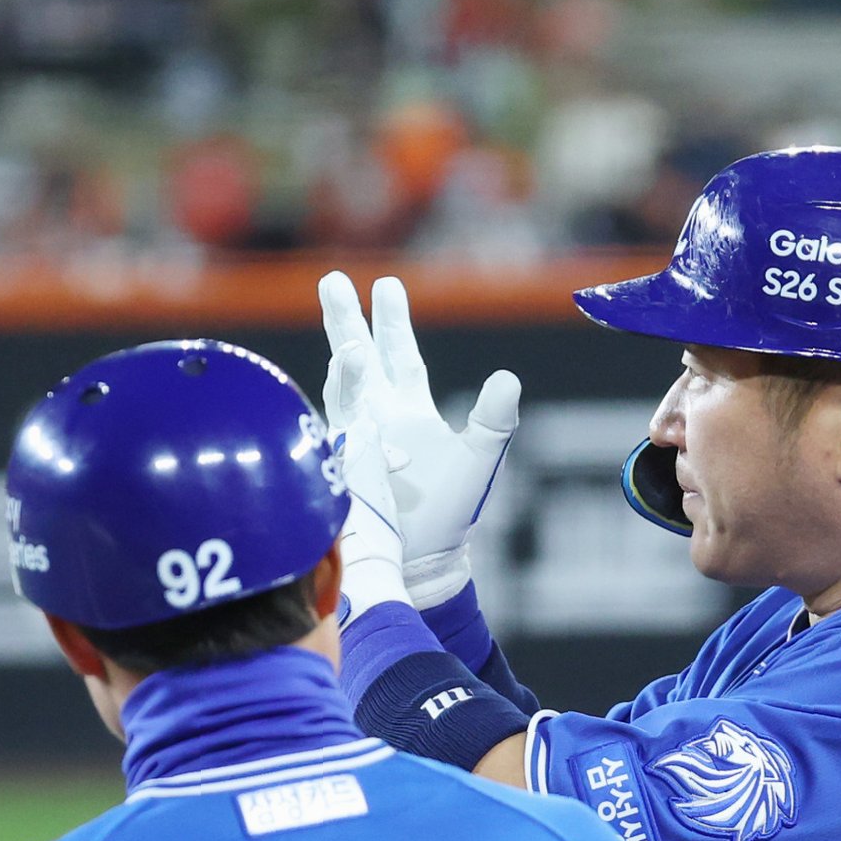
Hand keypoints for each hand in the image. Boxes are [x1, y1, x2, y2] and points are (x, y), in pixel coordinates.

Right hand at [319, 269, 520, 606]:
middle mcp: (379, 419)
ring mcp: (358, 443)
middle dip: (346, 322)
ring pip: (344, 395)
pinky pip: (343, 440)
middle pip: (360, 361)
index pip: (399, 356)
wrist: (430, 559)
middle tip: (332, 281)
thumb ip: (494, 419)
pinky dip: (346, 424)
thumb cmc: (451, 512)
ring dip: (345, 371)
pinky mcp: (348, 471)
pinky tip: (345, 410)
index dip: (392, 322)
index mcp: (410, 410)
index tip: (385, 286)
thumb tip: (508, 377)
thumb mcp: (480, 459)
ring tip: (350, 348)